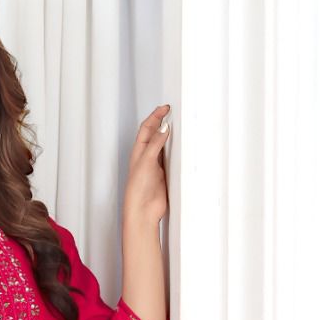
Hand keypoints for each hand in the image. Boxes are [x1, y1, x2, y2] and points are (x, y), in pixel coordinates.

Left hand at [123, 104, 170, 227]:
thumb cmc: (138, 190)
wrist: (143, 211)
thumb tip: (164, 127)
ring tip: (178, 124)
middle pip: (154, 134)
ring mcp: (156, 165)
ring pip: (163, 145)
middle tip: (172, 111)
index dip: (155, 116)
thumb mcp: (146, 161)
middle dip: (162, 122)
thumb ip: (155, 144)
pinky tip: (182, 145)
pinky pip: (171, 157)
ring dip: (170, 135)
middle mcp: (146, 157)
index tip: (166, 108)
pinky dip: (176, 149)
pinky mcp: (165, 174)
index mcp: (138, 152)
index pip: (146, 128)